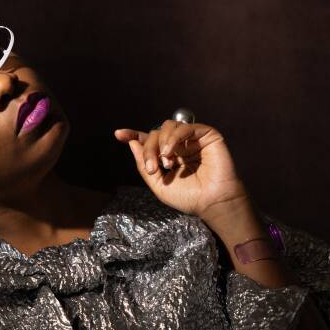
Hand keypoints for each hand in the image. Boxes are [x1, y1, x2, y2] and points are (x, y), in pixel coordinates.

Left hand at [114, 121, 250, 222]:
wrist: (211, 203)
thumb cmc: (189, 197)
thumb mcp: (158, 184)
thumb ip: (143, 164)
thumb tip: (132, 143)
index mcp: (168, 156)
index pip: (149, 140)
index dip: (133, 134)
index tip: (118, 134)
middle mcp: (179, 145)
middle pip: (156, 133)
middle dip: (149, 148)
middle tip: (151, 167)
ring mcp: (193, 139)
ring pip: (168, 127)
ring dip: (161, 144)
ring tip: (164, 163)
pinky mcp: (206, 135)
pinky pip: (184, 127)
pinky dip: (174, 138)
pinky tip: (171, 153)